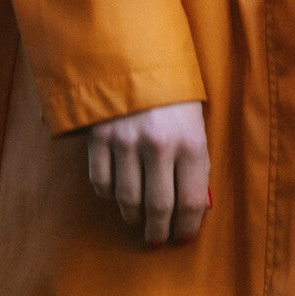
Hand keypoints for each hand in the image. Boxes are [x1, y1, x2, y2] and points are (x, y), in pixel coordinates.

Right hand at [86, 101, 210, 245]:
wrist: (134, 55)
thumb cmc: (172, 96)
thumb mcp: (195, 126)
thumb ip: (194, 164)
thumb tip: (193, 206)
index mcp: (191, 143)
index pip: (192, 202)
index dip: (188, 227)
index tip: (183, 238)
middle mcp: (159, 146)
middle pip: (159, 207)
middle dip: (158, 231)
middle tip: (157, 240)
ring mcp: (126, 142)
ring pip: (128, 199)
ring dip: (133, 217)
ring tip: (138, 220)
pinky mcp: (99, 137)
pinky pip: (102, 182)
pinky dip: (109, 195)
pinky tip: (116, 196)